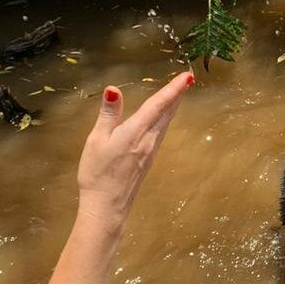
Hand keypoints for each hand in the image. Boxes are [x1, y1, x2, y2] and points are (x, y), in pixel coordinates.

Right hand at [77, 72, 193, 227]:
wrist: (106, 207)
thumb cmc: (98, 174)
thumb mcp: (96, 140)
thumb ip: (108, 114)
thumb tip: (113, 90)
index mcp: (136, 132)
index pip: (158, 104)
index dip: (173, 89)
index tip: (187, 76)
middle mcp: (148, 141)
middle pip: (167, 113)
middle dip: (177, 94)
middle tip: (188, 79)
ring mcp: (150, 151)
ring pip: (166, 123)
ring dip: (173, 106)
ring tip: (179, 93)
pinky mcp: (148, 160)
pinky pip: (160, 133)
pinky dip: (165, 119)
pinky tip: (164, 118)